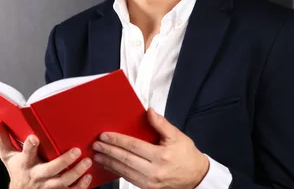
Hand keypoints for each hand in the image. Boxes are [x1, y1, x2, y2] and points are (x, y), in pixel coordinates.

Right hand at [0, 119, 92, 187]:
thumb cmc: (16, 170)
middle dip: (64, 161)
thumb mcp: (7, 155)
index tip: (34, 137)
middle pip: (51, 170)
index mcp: (25, 163)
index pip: (26, 153)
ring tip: (86, 162)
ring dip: (76, 173)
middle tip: (76, 151)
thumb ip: (2, 137)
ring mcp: (48, 186)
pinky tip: (88, 177)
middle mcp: (37, 176)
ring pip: (63, 182)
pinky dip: (81, 186)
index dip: (30, 146)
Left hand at [92, 108, 208, 188]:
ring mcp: (151, 183)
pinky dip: (117, 172)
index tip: (104, 136)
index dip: (117, 140)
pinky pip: (129, 179)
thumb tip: (149, 111)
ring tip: (98, 156)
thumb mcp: (177, 136)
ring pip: (125, 171)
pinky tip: (110, 165)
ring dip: (109, 163)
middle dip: (109, 151)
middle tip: (96, 145)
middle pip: (126, 159)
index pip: (133, 146)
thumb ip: (161, 124)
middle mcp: (155, 171)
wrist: (196, 177)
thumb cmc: (187, 156)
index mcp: (161, 156)